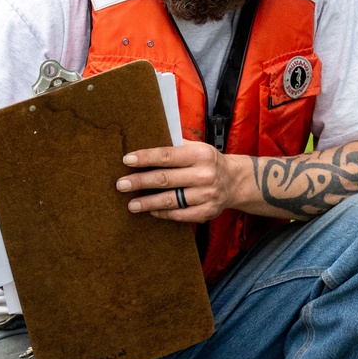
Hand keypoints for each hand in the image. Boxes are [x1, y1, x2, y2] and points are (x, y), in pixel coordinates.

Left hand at [116, 141, 245, 221]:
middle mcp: (204, 175)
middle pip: (165, 179)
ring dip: (148, 203)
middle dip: (140, 182)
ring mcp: (206, 195)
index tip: (127, 160)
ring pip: (171, 200)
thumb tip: (145, 144)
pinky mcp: (207, 212)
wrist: (235, 181)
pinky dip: (163, 213)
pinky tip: (151, 211)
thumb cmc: (208, 162)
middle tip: (121, 184)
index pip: (167, 155)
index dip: (146, 158)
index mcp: (200, 155)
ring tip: (131, 204)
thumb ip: (176, 146)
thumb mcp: (198, 148)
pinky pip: (180, 214)